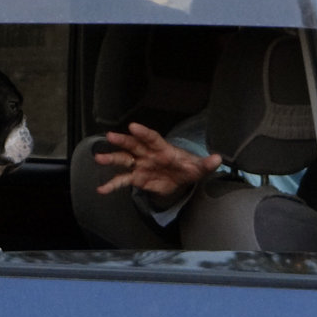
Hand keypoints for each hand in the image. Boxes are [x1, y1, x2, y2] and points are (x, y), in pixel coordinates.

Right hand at [95, 122, 221, 201]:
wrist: (181, 178)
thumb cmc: (188, 168)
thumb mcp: (199, 167)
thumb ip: (206, 163)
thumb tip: (218, 158)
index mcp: (162, 149)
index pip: (152, 138)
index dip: (143, 132)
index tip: (132, 127)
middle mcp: (148, 154)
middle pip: (133, 145)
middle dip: (122, 141)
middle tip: (110, 137)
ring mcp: (140, 165)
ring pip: (124, 160)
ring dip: (111, 159)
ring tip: (98, 158)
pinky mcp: (137, 178)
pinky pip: (122, 180)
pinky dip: (112, 184)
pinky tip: (101, 189)